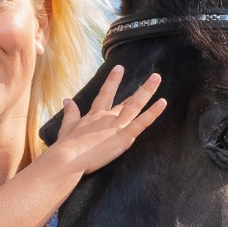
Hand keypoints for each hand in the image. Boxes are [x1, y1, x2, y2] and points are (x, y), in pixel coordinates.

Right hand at [45, 69, 166, 175]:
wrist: (67, 158)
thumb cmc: (65, 146)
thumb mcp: (67, 126)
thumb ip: (71, 112)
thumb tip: (67, 100)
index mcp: (94, 116)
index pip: (105, 94)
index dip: (113, 81)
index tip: (119, 68)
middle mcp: (107, 117)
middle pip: (127, 100)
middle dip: (141, 88)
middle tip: (155, 75)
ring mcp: (116, 126)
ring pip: (135, 105)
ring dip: (147, 91)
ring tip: (157, 79)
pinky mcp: (122, 137)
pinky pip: (140, 123)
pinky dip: (152, 114)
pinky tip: (162, 103)